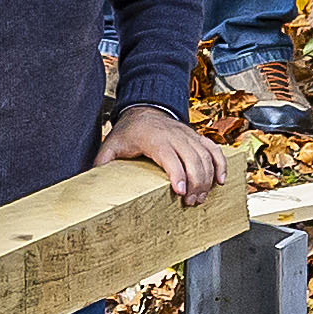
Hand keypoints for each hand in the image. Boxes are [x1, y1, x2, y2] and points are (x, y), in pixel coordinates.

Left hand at [102, 104, 228, 203]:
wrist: (144, 111)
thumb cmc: (129, 132)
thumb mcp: (112, 145)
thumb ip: (103, 163)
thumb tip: (91, 182)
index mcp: (154, 138)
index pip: (169, 156)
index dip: (177, 174)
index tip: (181, 192)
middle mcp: (175, 135)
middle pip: (192, 159)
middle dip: (196, 183)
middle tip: (191, 203)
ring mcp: (188, 136)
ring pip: (206, 157)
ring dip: (207, 179)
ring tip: (201, 198)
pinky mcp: (197, 138)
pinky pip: (214, 150)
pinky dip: (220, 165)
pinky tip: (221, 181)